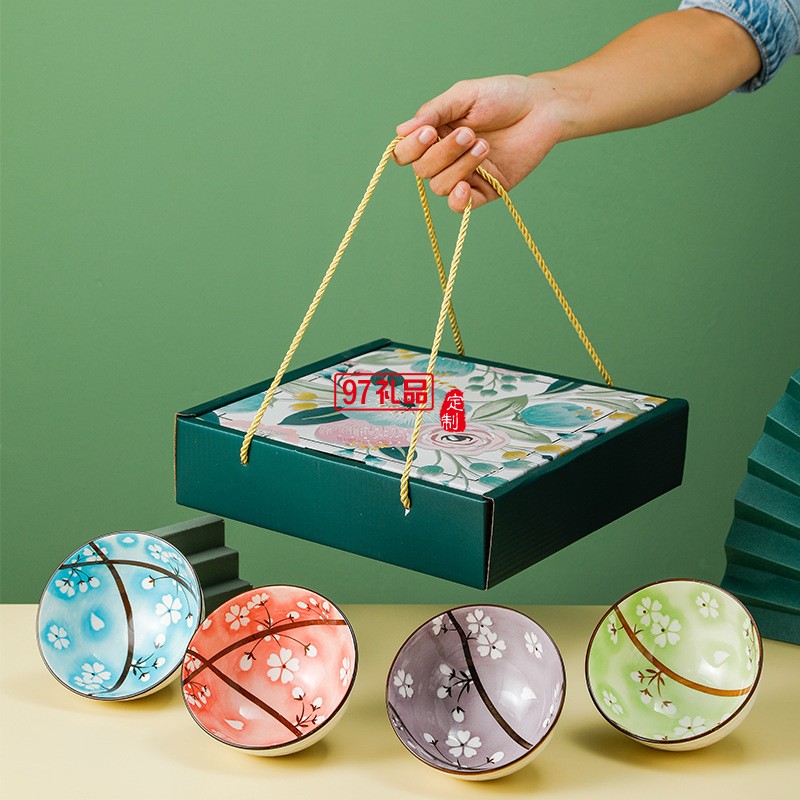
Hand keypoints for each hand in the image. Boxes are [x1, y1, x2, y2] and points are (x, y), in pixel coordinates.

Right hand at [394, 74, 567, 211]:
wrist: (542, 108)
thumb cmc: (503, 96)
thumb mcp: (465, 95)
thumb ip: (434, 112)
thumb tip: (400, 130)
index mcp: (435, 135)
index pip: (406, 153)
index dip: (411, 148)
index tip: (429, 132)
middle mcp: (445, 158)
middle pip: (423, 170)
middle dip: (443, 153)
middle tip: (470, 133)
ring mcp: (465, 176)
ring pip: (440, 187)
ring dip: (459, 167)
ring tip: (485, 145)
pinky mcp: (485, 190)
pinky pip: (461, 206)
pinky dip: (458, 200)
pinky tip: (465, 187)